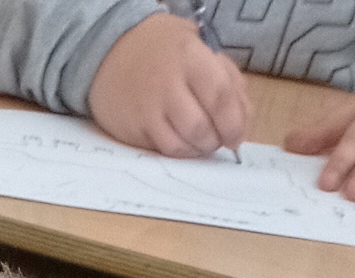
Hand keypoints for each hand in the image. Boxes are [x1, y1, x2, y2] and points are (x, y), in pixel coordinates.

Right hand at [88, 14, 251, 155]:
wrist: (110, 54)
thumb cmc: (164, 51)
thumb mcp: (201, 48)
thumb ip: (226, 77)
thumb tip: (243, 119)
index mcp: (190, 57)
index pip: (220, 97)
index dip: (234, 123)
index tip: (238, 136)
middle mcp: (167, 85)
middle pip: (201, 128)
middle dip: (216, 140)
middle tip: (218, 138)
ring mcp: (147, 110)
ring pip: (181, 146)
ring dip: (198, 150)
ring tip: (201, 140)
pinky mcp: (132, 130)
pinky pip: (162, 150)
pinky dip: (179, 152)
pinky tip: (183, 142)